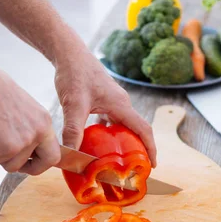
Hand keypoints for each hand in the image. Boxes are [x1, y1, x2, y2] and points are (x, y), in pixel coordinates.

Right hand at [0, 60, 60, 174]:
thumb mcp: (18, 108)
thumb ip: (23, 126)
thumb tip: (15, 143)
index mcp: (43, 120)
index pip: (53, 150)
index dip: (41, 160)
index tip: (30, 162)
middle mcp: (39, 132)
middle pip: (44, 164)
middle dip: (30, 169)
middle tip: (10, 160)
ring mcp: (24, 142)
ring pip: (9, 164)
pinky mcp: (6, 149)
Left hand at [54, 48, 156, 166]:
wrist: (68, 53)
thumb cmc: (74, 73)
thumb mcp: (74, 104)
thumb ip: (73, 130)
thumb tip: (70, 155)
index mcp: (120, 105)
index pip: (143, 129)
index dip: (150, 148)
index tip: (152, 165)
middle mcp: (120, 103)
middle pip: (135, 129)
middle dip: (138, 149)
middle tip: (134, 168)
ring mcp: (112, 101)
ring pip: (122, 125)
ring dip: (122, 142)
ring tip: (117, 160)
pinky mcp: (102, 99)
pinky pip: (111, 120)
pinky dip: (108, 133)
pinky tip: (97, 143)